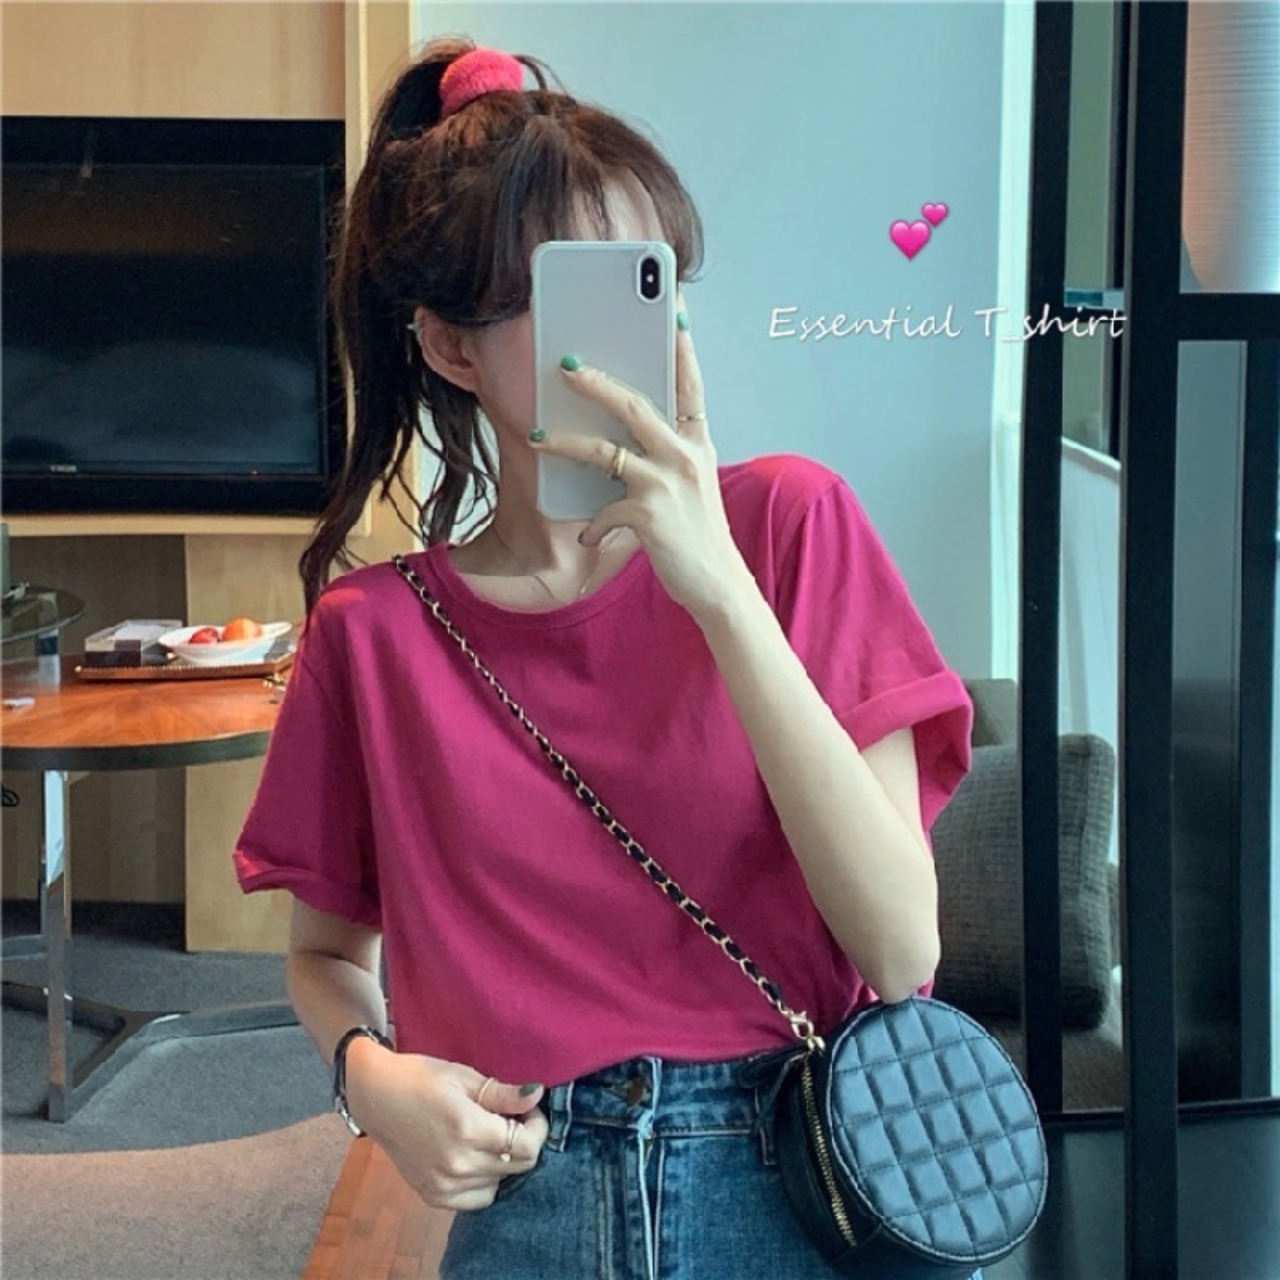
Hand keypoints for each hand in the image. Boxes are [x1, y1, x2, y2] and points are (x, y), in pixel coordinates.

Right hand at [345, 1040, 547, 1210]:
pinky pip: (478, 1198)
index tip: (528, 1109)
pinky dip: (485, 1181)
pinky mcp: (433, 1196)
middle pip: (518, 1167)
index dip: (537, 1127)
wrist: (376, 1096)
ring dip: (505, 1160)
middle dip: (525, 1140)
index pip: (528, 1146)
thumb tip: (538, 1095)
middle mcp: (458, 1164)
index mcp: (468, 1130)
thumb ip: (503, 1093)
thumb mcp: (464, 1077)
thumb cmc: (421, 1078)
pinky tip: (476, 1157)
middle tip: (512, 1118)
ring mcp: (444, 1185)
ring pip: (501, 1183)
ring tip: (490, 1135)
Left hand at [530, 304, 752, 616]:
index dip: (682, 347)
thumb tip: (619, 435)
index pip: (691, 384)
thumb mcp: (692, 485)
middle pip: (635, 405)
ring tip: (537, 435)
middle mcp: (686, 457)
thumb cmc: (697, 533)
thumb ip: (665, 455)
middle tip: (564, 363)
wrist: (717, 585)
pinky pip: (604, 509)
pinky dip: (594, 522)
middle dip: (596, 382)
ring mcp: (667, 485)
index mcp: (699, 443)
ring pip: (605, 451)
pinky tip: (591, 532)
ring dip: (566, 441)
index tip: (675, 310)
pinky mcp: (648, 515)